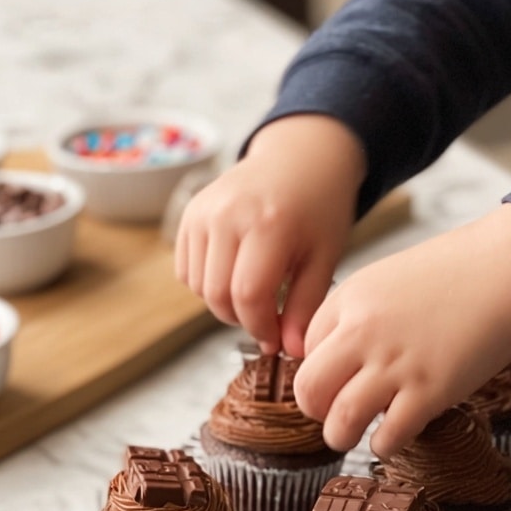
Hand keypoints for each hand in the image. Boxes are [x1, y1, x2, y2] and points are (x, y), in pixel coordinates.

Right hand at [174, 115, 364, 355]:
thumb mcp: (324, 257)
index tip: (276, 339)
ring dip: (223, 304)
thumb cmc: (319, 209)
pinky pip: (186, 270)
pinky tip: (235, 275)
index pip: (248, 296)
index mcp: (268, 224)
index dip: (260, 327)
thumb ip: (306, 307)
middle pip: (218, 295)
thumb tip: (292, 352)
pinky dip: (206, 284)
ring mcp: (204, 211)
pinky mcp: (190, 213)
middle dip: (242, 320)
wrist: (300, 158)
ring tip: (254, 295)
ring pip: (198, 286)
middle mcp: (229, 215)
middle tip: (267, 321)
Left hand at [294, 203, 510, 458]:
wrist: (508, 273)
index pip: (305, 349)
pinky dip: (382, 445)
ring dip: (339, 436)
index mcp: (350, 300)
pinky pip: (388, 436)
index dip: (319, 368)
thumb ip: (356, 313)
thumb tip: (332, 356)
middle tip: (331, 414)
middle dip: (314, 409)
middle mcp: (363, 332)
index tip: (335, 379)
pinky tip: (390, 436)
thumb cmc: (455, 275)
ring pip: (340, 420)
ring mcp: (395, 364)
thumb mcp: (388, 279)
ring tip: (350, 435)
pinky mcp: (429, 392)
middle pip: (308, 389)